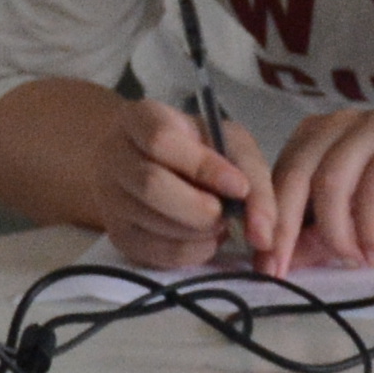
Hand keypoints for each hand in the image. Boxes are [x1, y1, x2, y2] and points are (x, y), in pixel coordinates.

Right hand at [97, 97, 266, 271]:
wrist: (150, 164)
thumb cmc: (197, 148)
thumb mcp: (228, 142)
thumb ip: (251, 175)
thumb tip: (263, 234)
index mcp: (140, 119)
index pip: (163, 141)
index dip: (204, 167)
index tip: (238, 188)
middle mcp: (115, 156)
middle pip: (151, 185)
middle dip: (201, 208)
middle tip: (227, 214)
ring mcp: (110, 198)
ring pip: (152, 222)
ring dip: (199, 232)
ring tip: (220, 224)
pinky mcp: (118, 235)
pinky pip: (154, 253)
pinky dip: (191, 252)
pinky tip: (205, 239)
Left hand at [257, 110, 373, 275]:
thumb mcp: (357, 220)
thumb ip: (320, 235)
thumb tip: (282, 263)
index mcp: (319, 135)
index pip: (280, 176)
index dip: (269, 221)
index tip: (265, 264)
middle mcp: (340, 123)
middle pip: (298, 173)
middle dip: (287, 227)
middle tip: (284, 269)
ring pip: (333, 179)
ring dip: (335, 231)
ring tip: (349, 260)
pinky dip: (369, 227)